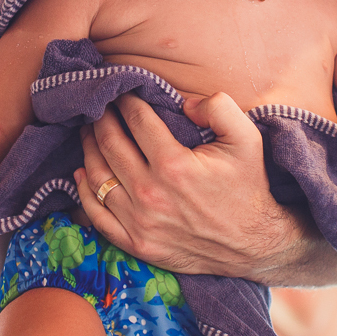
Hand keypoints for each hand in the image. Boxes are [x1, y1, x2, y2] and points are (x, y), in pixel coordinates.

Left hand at [73, 92, 294, 277]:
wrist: (254, 244)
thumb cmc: (248, 187)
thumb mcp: (247, 138)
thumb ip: (219, 107)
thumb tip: (183, 102)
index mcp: (174, 165)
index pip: (136, 121)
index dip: (126, 101)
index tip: (123, 91)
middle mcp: (151, 194)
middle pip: (110, 145)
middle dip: (100, 119)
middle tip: (99, 106)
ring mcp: (140, 222)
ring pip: (97, 177)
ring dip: (88, 149)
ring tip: (89, 132)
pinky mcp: (137, 244)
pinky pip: (98, 215)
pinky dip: (84, 192)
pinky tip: (82, 173)